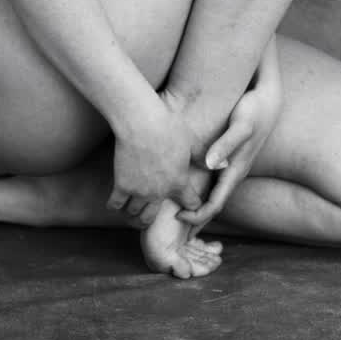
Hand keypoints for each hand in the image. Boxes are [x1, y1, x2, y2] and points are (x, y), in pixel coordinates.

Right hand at [107, 92, 202, 223]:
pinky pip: (116, 204)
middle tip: (148, 215)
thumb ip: (201, 158)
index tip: (186, 202)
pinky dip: (116, 205)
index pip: (191, 205)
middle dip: (151, 218)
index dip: (190, 205)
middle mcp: (159, 192)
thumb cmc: (168, 125)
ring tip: (132, 210)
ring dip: (133, 213)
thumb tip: (224, 164)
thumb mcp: (190, 142)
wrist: (142, 120)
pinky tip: (117, 201)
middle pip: (152, 218)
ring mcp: (140, 190)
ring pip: (134, 214)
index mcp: (179, 182)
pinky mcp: (122, 184)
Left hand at [178, 77, 281, 232]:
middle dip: (194, 217)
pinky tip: (187, 187)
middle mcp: (234, 173)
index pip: (215, 205)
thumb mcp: (241, 126)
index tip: (176, 215)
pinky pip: (214, 182)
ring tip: (174, 210)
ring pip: (213, 195)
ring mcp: (232, 167)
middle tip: (169, 223)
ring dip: (197, 205)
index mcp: (236, 171)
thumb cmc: (254, 111)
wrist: (269, 100)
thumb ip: (226, 144)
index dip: (197, 215)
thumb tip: (209, 163)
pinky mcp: (229, 158)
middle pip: (213, 205)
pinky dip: (201, 191)